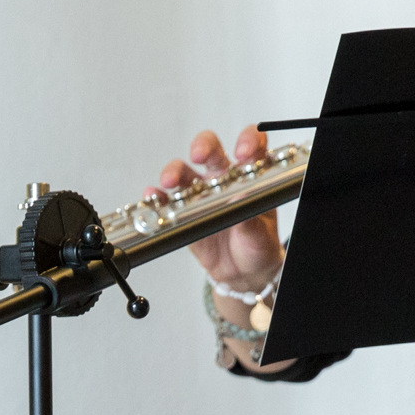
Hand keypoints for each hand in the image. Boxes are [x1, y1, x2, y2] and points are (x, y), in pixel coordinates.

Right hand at [148, 126, 285, 292]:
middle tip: (199, 155)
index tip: (242, 152)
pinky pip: (166, 199)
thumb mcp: (260, 235)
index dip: (248, 141)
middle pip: (210, 149)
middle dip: (203, 146)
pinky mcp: (183, 211)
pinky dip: (156, 196)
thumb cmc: (257, 246)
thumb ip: (252, 219)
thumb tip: (242, 196)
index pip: (252, 146)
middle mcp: (223, 178)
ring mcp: (200, 193)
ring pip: (184, 171)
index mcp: (249, 176)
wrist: (241, 273)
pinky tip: (153, 197)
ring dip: (174, 172)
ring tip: (169, 182)